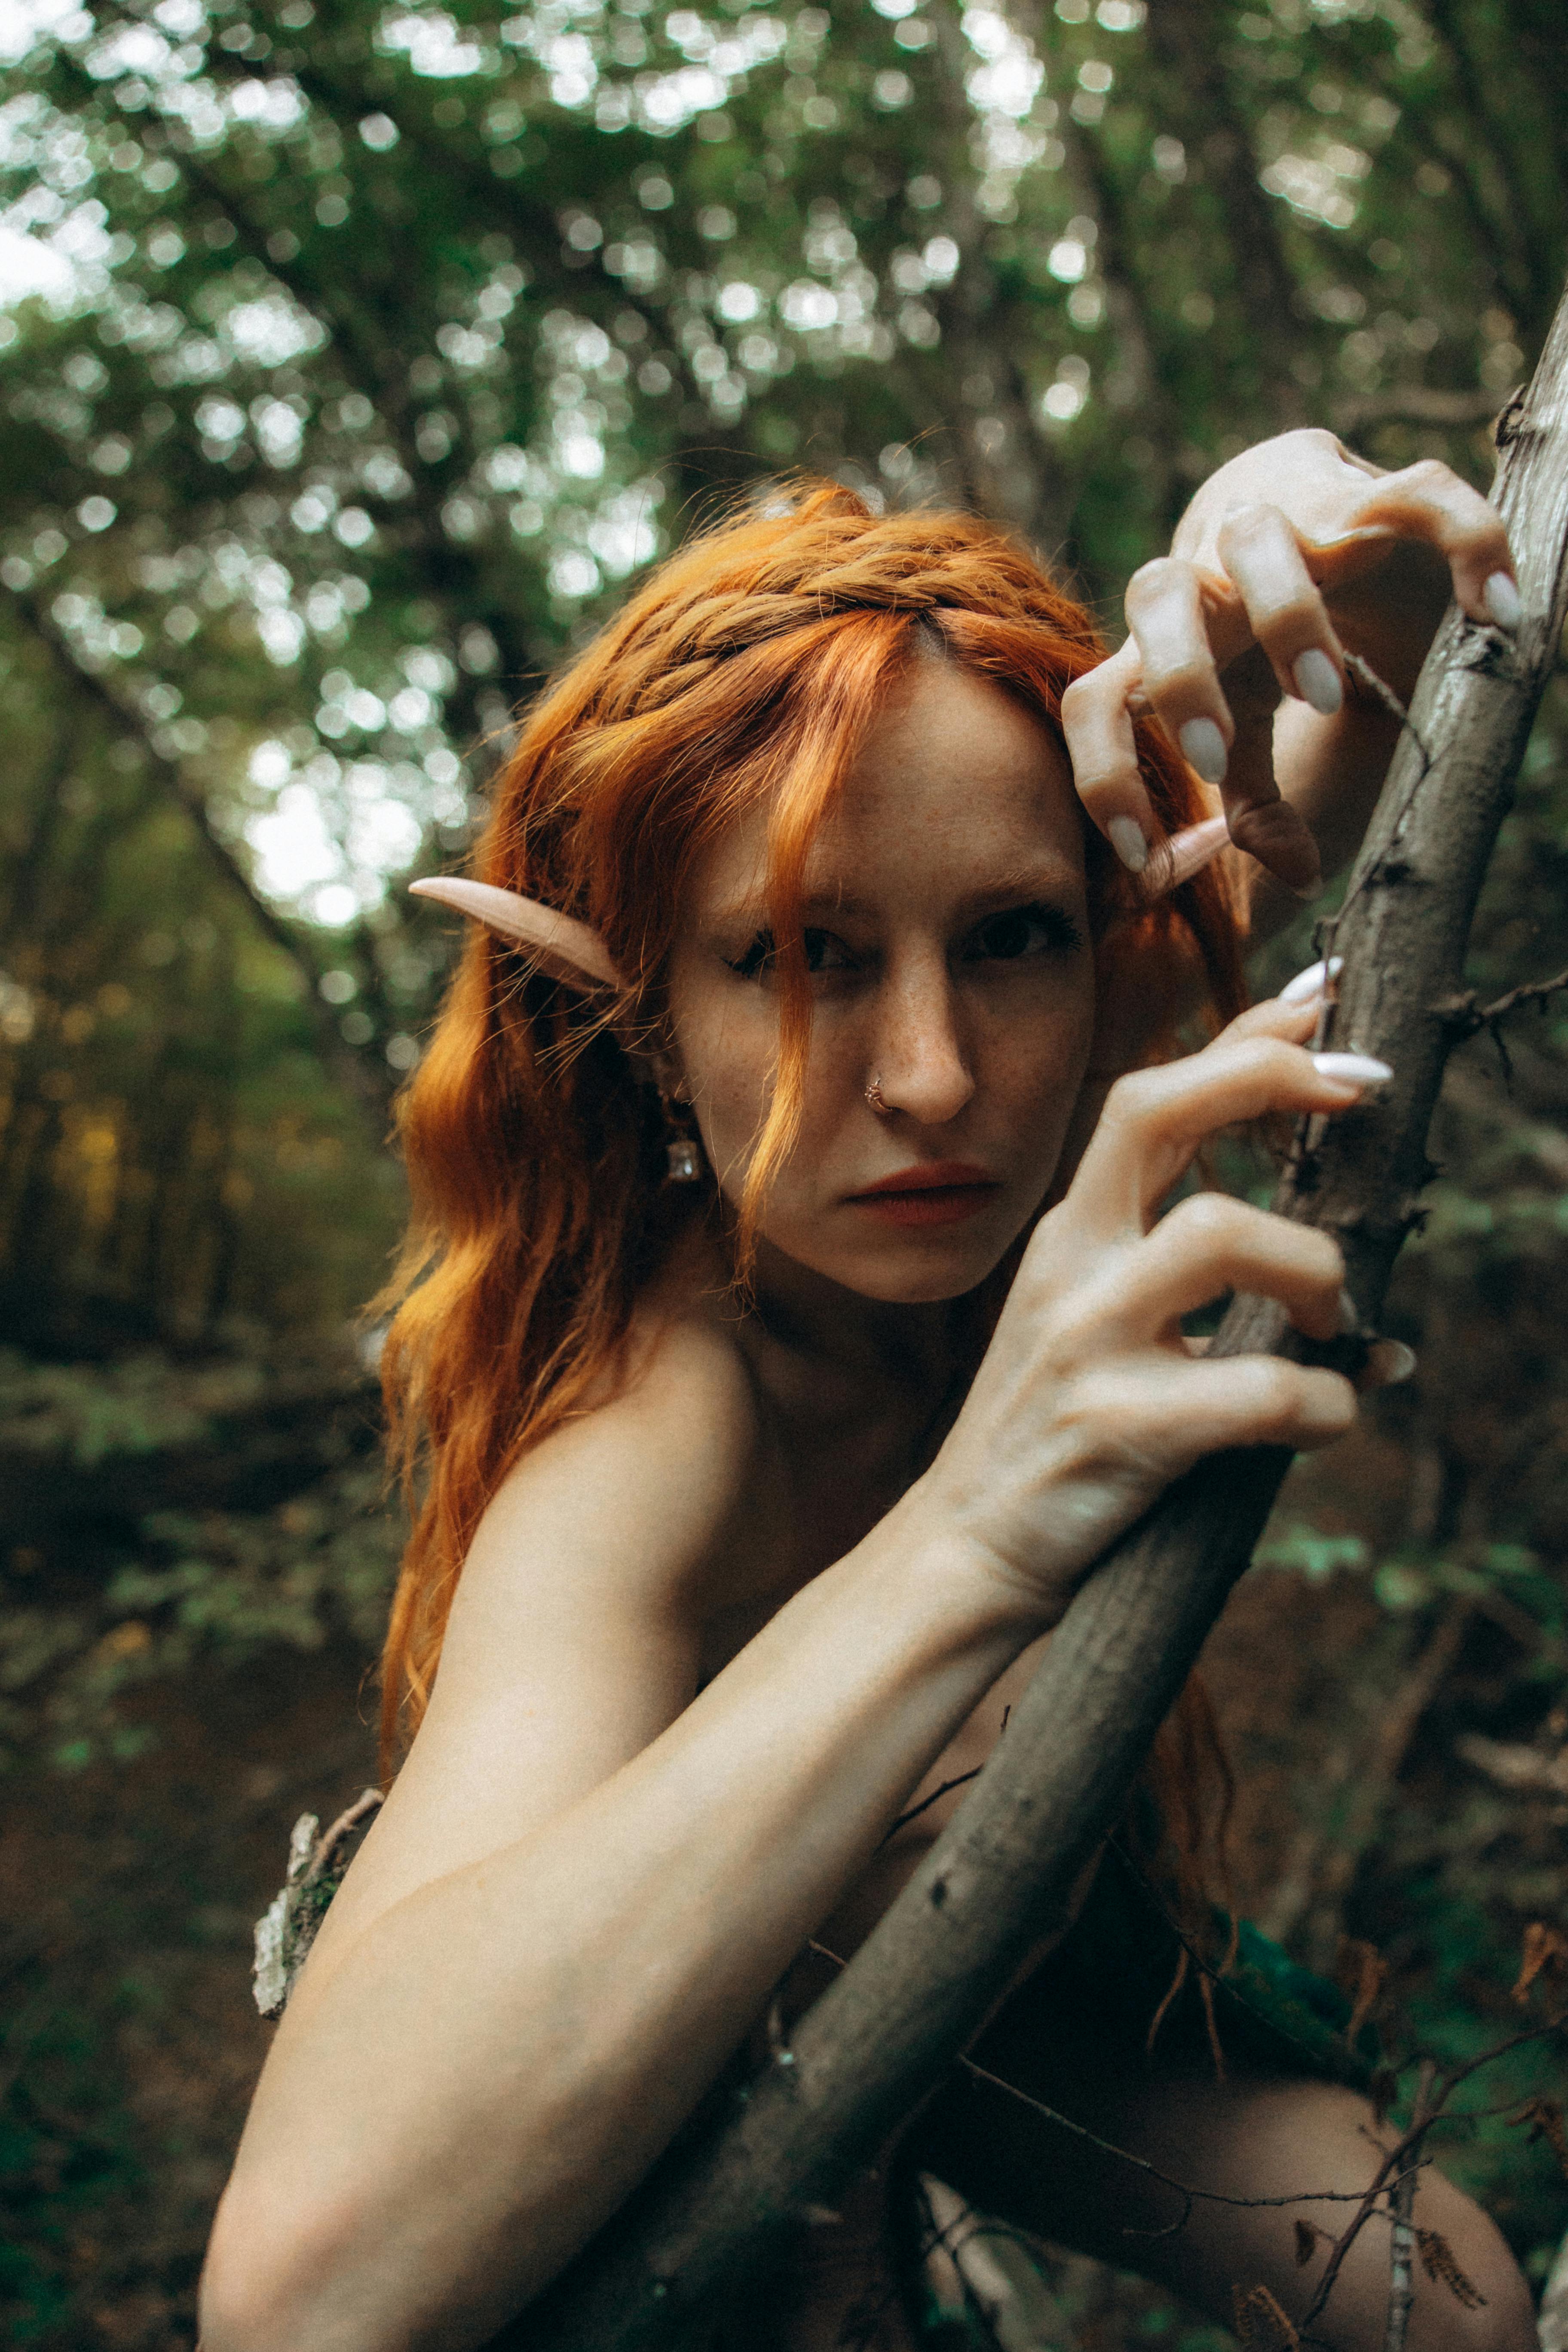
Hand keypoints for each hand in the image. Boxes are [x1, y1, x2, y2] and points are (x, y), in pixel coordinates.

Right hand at [921, 993, 1394, 1618]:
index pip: (1150, 1092)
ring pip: (1224, 1234)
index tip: (1325, 1002)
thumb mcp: (1098, 1320)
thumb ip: (1185, 1276)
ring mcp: (1087, 1339)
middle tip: (1359, 1092)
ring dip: (1318, 1270)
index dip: (1245, 1037)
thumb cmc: (1058, 1433)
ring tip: (1334, 1321)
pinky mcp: (1118, 1426)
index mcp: (1072, 1230)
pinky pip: (1263, 1391)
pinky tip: (1333, 1416)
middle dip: (1266, 1077)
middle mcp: (1070, 1263)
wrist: (967, 1548)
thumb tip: (1344, 1274)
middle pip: (1153, 1110)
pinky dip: (1329, 1402)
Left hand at [1061, 429, 1517, 894]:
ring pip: (1257, 539)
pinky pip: (1420, 496)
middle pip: (1155, 597)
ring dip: (1285, 619)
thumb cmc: (1266, 645)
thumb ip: (1254, 796)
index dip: (1104, 774)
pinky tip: (1495, 612)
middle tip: (1215, 753)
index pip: (1098, 700)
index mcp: (1165, 645)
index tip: (1136, 852)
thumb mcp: (1256, 726)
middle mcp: (1208, 575)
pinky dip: (1466, 546)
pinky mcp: (1373, 491)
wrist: (1325, 517)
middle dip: (1178, 680)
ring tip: (1329, 695)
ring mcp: (1286, 522)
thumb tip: (1295, 875)